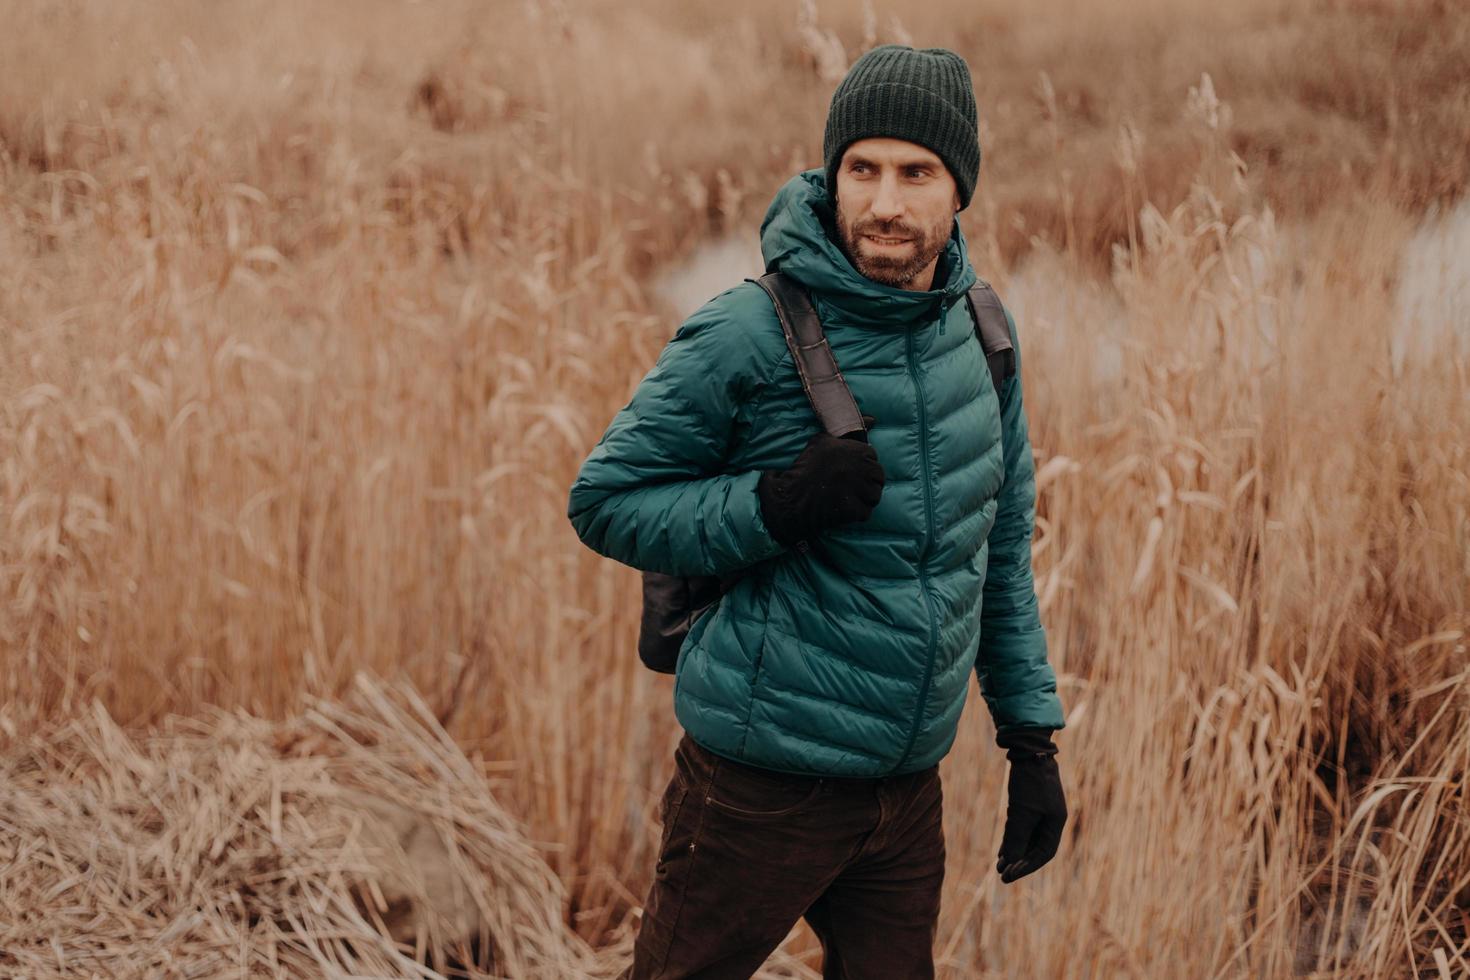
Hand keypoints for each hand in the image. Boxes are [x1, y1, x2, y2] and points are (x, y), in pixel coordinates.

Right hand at [757, 416, 882, 547]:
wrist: (791, 496)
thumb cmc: (805, 467)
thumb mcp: (822, 442)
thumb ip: (846, 431)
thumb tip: (873, 420)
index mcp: (856, 450)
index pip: (873, 457)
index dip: (862, 465)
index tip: (852, 471)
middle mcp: (860, 468)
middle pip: (878, 477)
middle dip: (867, 482)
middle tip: (853, 487)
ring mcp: (858, 490)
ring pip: (874, 495)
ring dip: (864, 498)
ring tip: (850, 499)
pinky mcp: (853, 509)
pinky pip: (866, 512)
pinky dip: (857, 513)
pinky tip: (845, 510)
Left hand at [996, 729, 1065, 883]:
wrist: (1029, 750)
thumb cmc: (1029, 781)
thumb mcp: (1021, 812)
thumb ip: (1017, 838)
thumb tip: (1011, 862)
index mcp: (1056, 822)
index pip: (1043, 854)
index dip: (1027, 867)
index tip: (1009, 876)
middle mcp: (1052, 818)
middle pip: (1036, 848)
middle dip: (1019, 862)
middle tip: (1002, 875)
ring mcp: (1042, 810)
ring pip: (1028, 838)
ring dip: (1014, 852)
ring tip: (999, 865)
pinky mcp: (1031, 802)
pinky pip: (1023, 827)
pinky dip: (1013, 838)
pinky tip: (1002, 849)